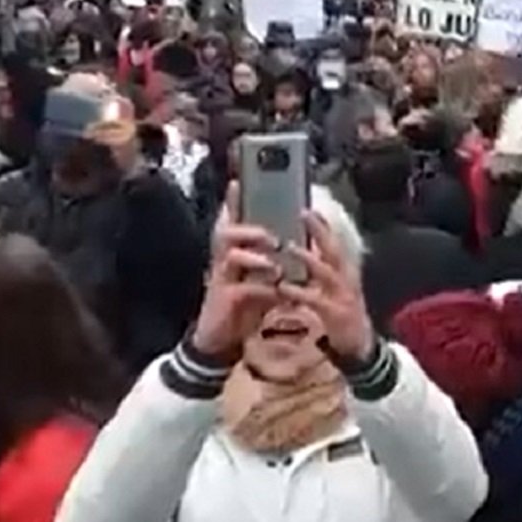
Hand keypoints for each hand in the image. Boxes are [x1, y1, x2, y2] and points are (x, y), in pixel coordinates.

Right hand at [194, 185, 283, 360]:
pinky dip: (260, 288)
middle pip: (225, 233)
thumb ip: (275, 261)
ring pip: (229, 256)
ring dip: (255, 257)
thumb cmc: (244, 304)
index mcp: (233, 252)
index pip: (231, 222)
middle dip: (249, 229)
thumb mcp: (262, 279)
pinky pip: (240, 288)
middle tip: (273, 237)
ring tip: (275, 264)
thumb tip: (300, 243)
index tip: (237, 182)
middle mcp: (223, 261)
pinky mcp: (223, 300)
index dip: (232, 202)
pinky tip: (276, 292)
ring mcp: (220, 279)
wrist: (223, 339)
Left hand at [281, 211, 373, 363]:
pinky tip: (283, 287)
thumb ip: (322, 271)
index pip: (336, 243)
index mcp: (346, 272)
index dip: (324, 225)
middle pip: (335, 250)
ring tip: (290, 248)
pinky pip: (316, 300)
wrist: (359, 347)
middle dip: (321, 231)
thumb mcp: (335, 289)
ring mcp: (344, 296)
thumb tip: (304, 250)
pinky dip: (300, 292)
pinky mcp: (336, 314)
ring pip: (327, 272)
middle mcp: (348, 280)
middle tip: (304, 213)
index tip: (309, 208)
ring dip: (309, 259)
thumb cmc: (342, 315)